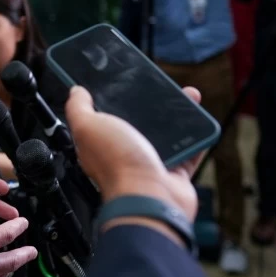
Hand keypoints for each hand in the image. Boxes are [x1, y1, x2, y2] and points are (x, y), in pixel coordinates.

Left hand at [65, 85, 202, 223]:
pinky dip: (198, 137)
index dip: (114, 98)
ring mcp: (151, 163)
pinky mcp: (175, 173)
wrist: (150, 197)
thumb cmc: (117, 164)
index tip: (126, 79)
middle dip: (151, 102)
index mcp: (101, 143)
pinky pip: (190, 151)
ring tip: (188, 95)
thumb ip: (78, 108)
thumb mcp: (88, 126)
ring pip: (167, 133)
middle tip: (163, 85)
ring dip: (179, 114)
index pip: (106, 116)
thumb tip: (75, 91)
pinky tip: (201, 120)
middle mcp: (126, 153)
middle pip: (140, 122)